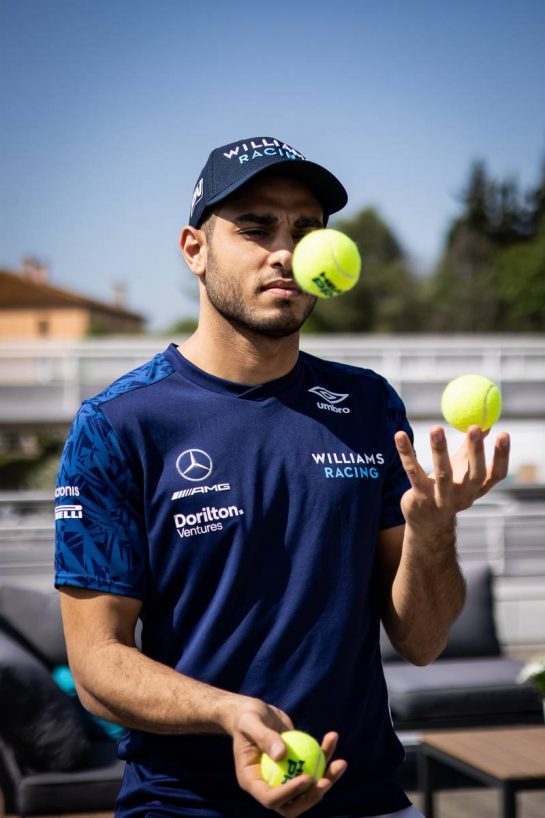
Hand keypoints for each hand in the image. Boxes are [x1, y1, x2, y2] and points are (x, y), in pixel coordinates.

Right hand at [228, 698, 346, 815]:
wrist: (253, 712)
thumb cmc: (246, 717)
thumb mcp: (250, 723)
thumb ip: (264, 737)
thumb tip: (282, 755)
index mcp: (252, 781)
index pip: (271, 799)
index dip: (289, 793)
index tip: (306, 778)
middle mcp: (269, 785)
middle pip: (293, 805)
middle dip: (312, 797)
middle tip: (326, 781)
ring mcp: (284, 778)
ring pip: (309, 790)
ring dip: (327, 779)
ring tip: (341, 763)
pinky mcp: (297, 766)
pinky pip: (314, 766)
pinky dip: (326, 755)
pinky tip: (332, 737)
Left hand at [395, 425, 509, 532]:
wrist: (426, 524)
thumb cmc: (447, 489)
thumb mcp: (462, 470)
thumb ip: (471, 449)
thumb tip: (485, 423)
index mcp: (477, 489)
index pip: (496, 474)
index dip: (502, 456)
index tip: (504, 434)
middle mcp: (464, 496)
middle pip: (474, 474)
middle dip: (476, 451)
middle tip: (475, 427)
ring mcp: (442, 499)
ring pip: (443, 474)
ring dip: (440, 449)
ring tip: (436, 428)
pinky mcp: (420, 498)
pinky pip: (413, 472)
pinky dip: (406, 453)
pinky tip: (399, 435)